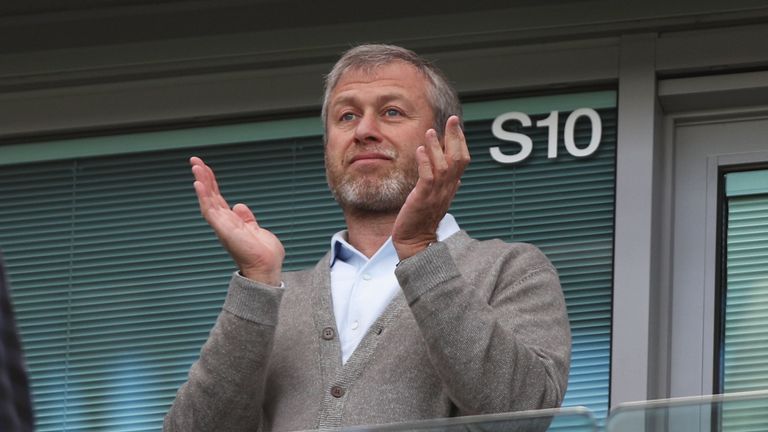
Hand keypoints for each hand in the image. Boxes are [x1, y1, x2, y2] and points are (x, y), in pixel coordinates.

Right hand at [190, 156, 284, 285]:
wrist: (266, 268)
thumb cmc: (263, 254)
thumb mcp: (255, 230)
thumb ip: (246, 219)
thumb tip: (239, 206)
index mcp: (230, 222)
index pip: (217, 198)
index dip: (211, 182)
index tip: (205, 167)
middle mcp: (223, 223)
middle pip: (210, 196)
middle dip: (202, 177)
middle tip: (194, 160)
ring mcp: (221, 225)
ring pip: (207, 200)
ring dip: (201, 182)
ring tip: (195, 166)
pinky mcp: (223, 229)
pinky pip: (209, 210)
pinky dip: (203, 197)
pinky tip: (198, 183)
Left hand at [392, 116, 469, 259]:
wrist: (415, 241)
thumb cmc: (423, 220)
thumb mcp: (438, 199)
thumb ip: (446, 187)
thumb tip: (457, 178)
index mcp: (451, 187)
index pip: (462, 161)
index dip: (461, 142)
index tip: (456, 125)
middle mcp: (447, 189)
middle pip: (458, 159)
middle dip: (456, 138)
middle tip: (453, 120)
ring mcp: (436, 194)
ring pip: (443, 166)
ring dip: (437, 147)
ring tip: (431, 131)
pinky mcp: (423, 199)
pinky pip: (427, 178)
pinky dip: (425, 162)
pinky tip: (421, 150)